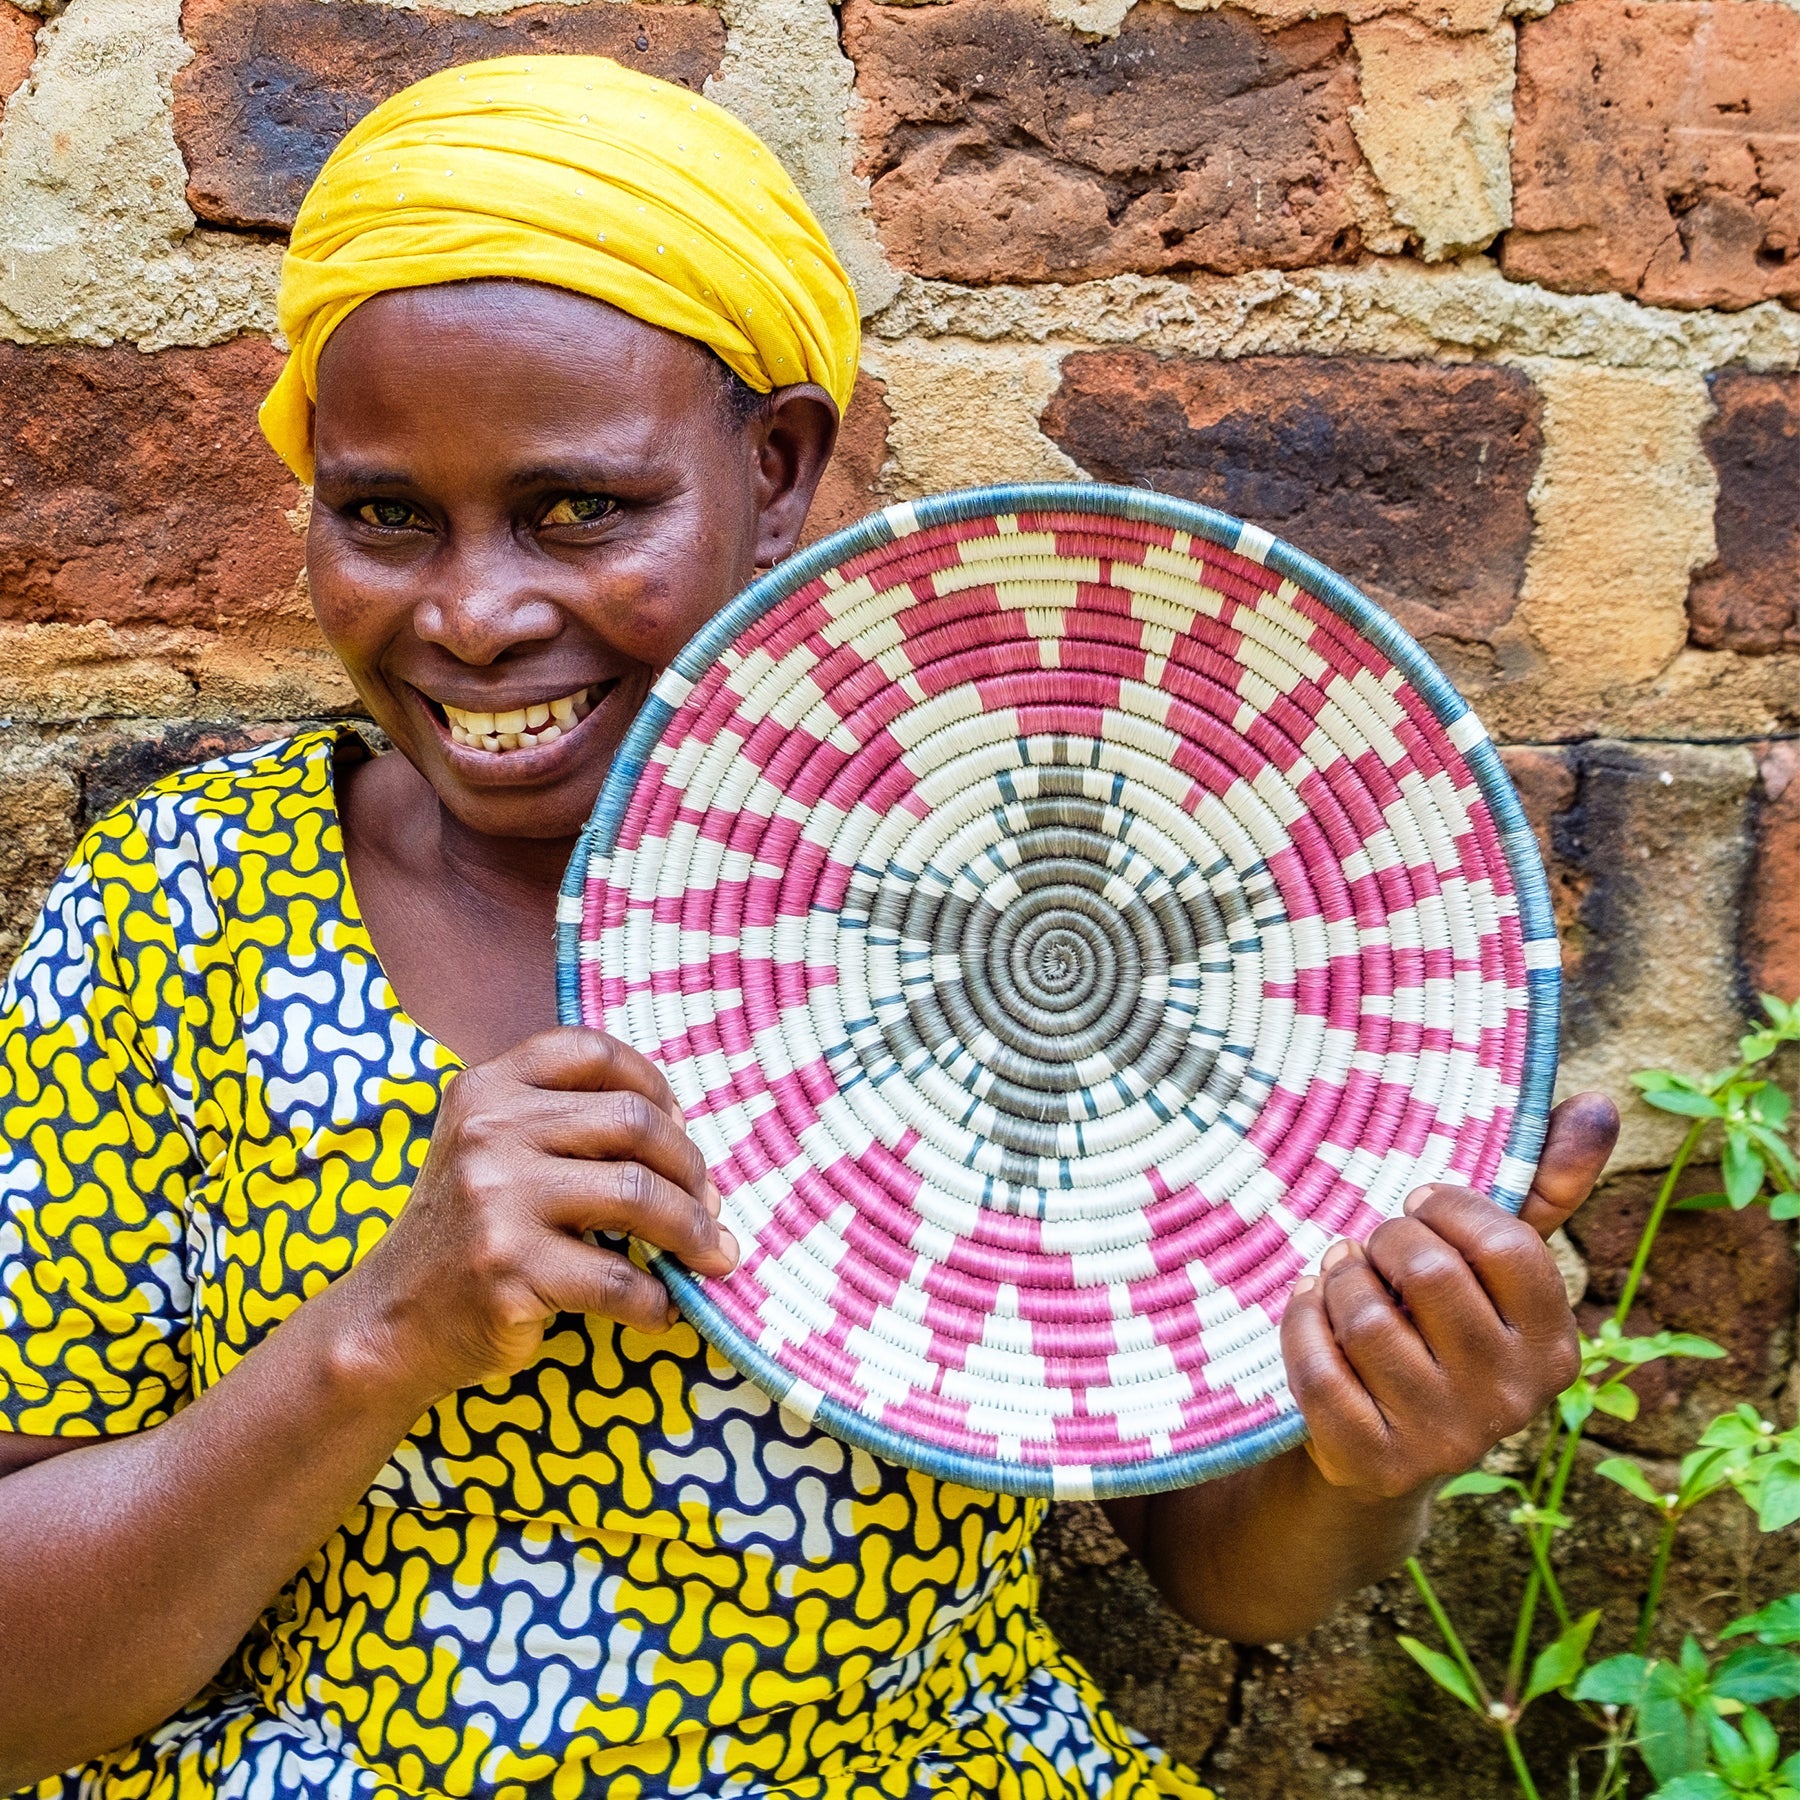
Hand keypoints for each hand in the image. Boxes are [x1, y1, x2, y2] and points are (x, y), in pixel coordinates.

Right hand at [337, 1026, 736, 1402]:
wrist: (390, 1322)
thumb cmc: (468, 1231)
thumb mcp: (490, 1148)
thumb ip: (562, 1121)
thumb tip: (685, 1136)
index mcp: (487, 1089)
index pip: (592, 1052)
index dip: (654, 1084)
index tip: (679, 1125)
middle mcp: (489, 1133)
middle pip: (634, 1122)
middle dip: (690, 1167)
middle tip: (710, 1205)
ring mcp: (497, 1201)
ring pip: (637, 1196)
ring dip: (693, 1231)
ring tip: (712, 1255)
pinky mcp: (510, 1272)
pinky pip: (619, 1279)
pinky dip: (656, 1300)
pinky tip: (662, 1309)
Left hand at [1282, 1092, 1618, 1500]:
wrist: (1378, 1449)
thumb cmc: (1438, 1328)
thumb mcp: (1491, 1269)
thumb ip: (1544, 1187)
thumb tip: (1601, 1104)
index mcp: (1556, 1347)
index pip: (1507, 1246)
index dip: (1450, 1208)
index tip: (1418, 1200)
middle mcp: (1512, 1400)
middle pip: (1428, 1272)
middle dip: (1385, 1240)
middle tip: (1372, 1244)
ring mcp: (1444, 1438)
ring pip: (1364, 1317)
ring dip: (1336, 1279)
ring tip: (1338, 1274)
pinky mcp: (1375, 1461)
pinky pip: (1317, 1366)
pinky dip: (1300, 1322)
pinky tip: (1307, 1306)